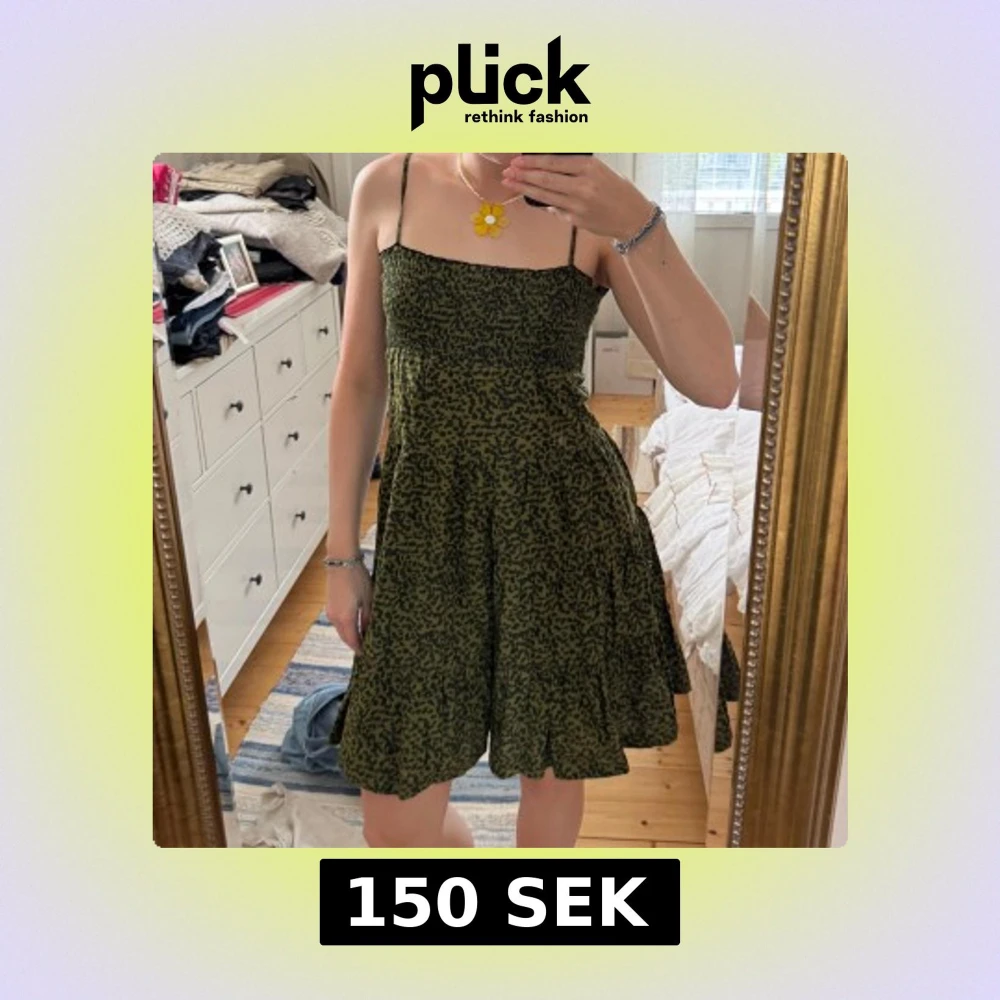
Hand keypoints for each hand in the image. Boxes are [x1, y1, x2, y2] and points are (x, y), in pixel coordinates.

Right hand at [325, 562, 372, 653]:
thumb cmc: (357, 578)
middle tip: (366, 649)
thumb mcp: (368, 599)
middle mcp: (335, 618)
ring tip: (363, 638)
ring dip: (350, 635)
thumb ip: (368, 618)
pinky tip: (355, 625)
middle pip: (345, 637)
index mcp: (345, 618)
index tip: (368, 655)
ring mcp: (331, 611)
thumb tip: (369, 631)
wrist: (341, 561)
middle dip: (355, 644)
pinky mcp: (330, 605)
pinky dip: (346, 627)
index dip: (360, 649)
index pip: (353, 640)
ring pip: (341, 630)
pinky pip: (338, 622)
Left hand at [501, 154, 654, 241]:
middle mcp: (583, 185)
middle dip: (523, 174)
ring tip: (510, 182)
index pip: (554, 162)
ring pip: (545, 195)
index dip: (533, 161)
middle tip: (508, 171)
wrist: (632, 218)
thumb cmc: (617, 191)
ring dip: (524, 188)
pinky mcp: (575, 220)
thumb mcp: (600, 170)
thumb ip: (576, 168)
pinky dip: (542, 201)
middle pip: (545, 178)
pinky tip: (529, 196)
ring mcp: (578, 205)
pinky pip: (553, 208)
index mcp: (590, 167)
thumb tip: (548, 165)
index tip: (518, 159)